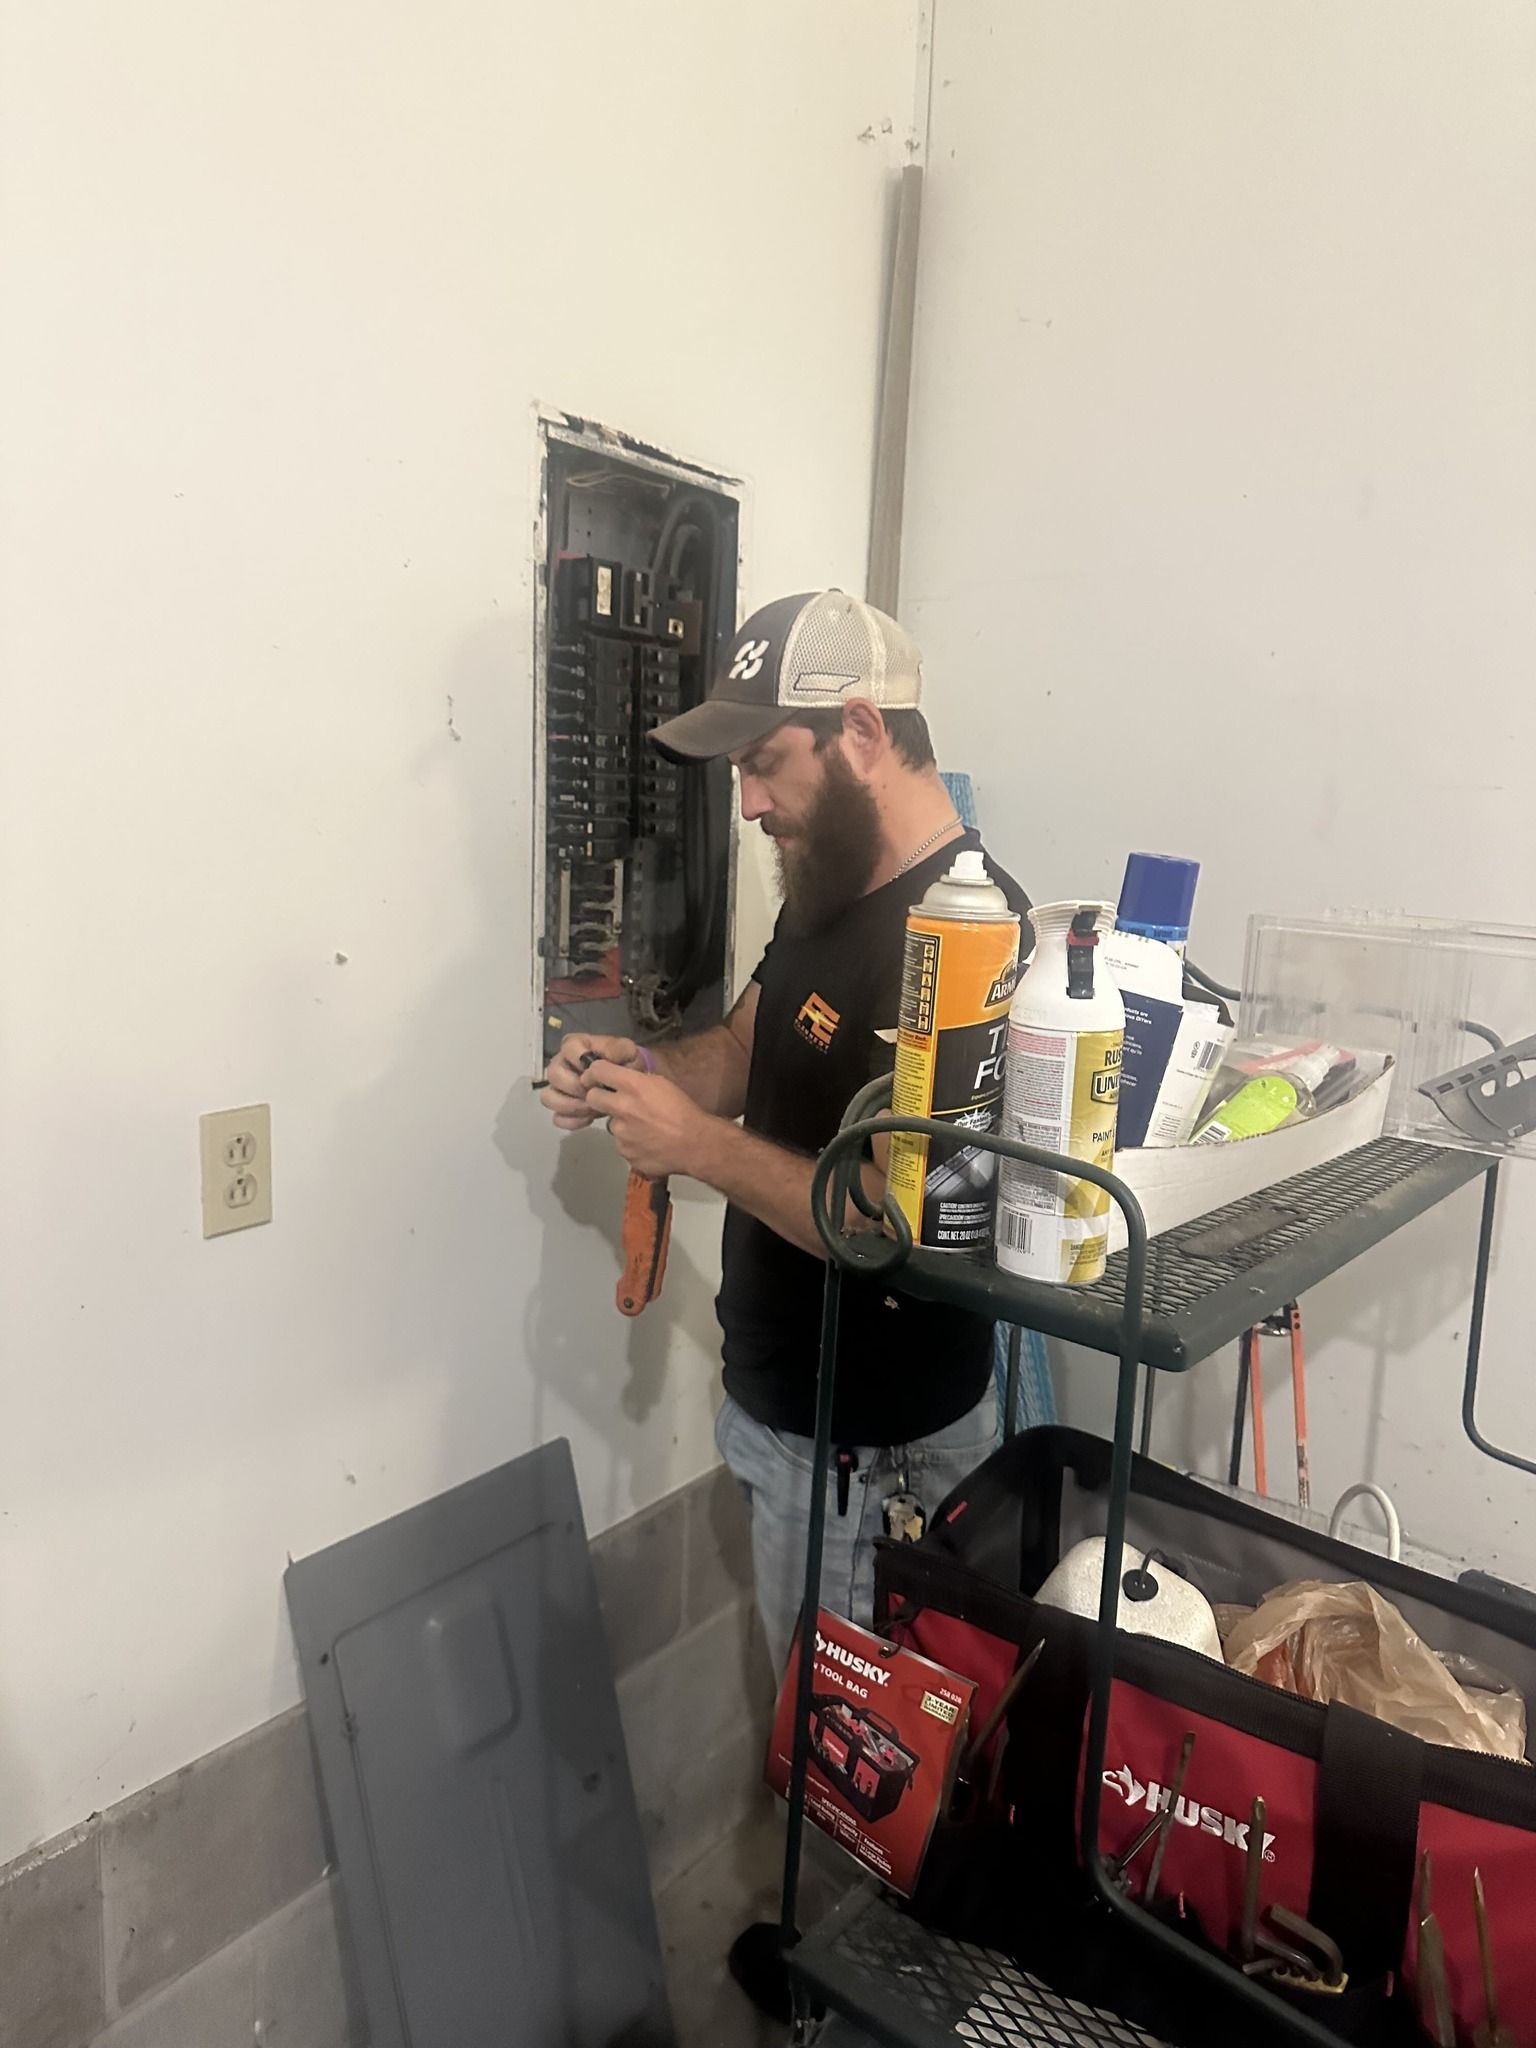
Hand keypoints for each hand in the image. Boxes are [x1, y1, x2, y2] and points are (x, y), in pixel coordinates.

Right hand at [539, 1033, 638, 1130]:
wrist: (629, 1084)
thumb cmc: (625, 1063)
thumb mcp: (627, 1051)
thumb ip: (617, 1049)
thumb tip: (604, 1058)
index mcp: (575, 1046)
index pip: (567, 1048)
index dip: (580, 1061)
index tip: (595, 1072)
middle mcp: (561, 1064)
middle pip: (554, 1075)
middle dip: (576, 1088)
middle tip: (595, 1094)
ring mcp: (558, 1087)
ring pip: (549, 1097)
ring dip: (571, 1106)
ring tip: (593, 1109)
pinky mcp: (561, 1107)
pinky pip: (557, 1117)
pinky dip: (572, 1120)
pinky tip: (589, 1119)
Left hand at [584, 1060, 710, 1178]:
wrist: (696, 1145)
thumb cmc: (683, 1110)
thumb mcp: (662, 1084)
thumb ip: (637, 1081)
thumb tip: (620, 1079)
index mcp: (633, 1086)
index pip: (597, 1070)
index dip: (595, 1073)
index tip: (597, 1077)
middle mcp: (622, 1108)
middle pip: (592, 1097)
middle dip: (599, 1098)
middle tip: (613, 1102)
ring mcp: (621, 1133)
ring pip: (610, 1125)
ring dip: (621, 1125)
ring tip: (643, 1129)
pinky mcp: (625, 1153)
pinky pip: (621, 1144)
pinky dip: (631, 1143)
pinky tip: (648, 1143)